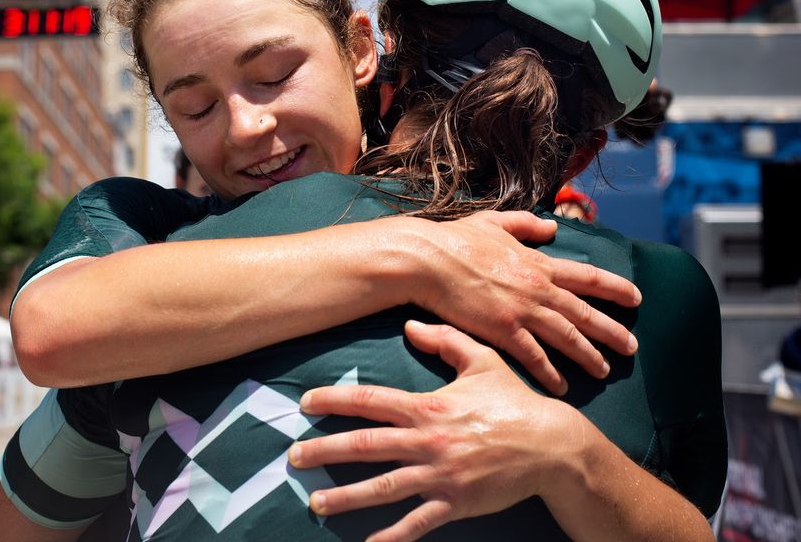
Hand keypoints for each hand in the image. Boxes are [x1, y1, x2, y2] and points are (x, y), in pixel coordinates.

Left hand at [289, 321, 586, 541]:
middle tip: (294, 457)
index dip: (334, 401)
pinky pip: (417, 523)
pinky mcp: (455, 503)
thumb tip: (410, 325)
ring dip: (346, 496)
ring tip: (317, 502)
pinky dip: (391, 536)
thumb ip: (445, 340)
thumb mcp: (482, 361)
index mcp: (428, 406)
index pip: (370, 402)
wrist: (553, 447)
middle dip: (325, 451)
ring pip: (383, 487)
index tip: (306, 403)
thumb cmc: (515, 401)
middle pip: (365, 446)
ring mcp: (440, 475)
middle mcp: (428, 441)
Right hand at [397, 211, 638, 394]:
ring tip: (604, 370)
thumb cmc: (454, 239)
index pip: (588, 277)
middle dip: (613, 332)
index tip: (636, 298)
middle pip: (586, 314)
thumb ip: (524, 225)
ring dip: (589, 356)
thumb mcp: (493, 223)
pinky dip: (551, 373)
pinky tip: (561, 387)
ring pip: (567, 338)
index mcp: (538, 262)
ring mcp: (523, 311)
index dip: (615, 288)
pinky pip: (534, 357)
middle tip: (632, 347)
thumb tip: (549, 227)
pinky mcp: (503, 330)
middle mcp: (538, 288)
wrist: (427, 260)